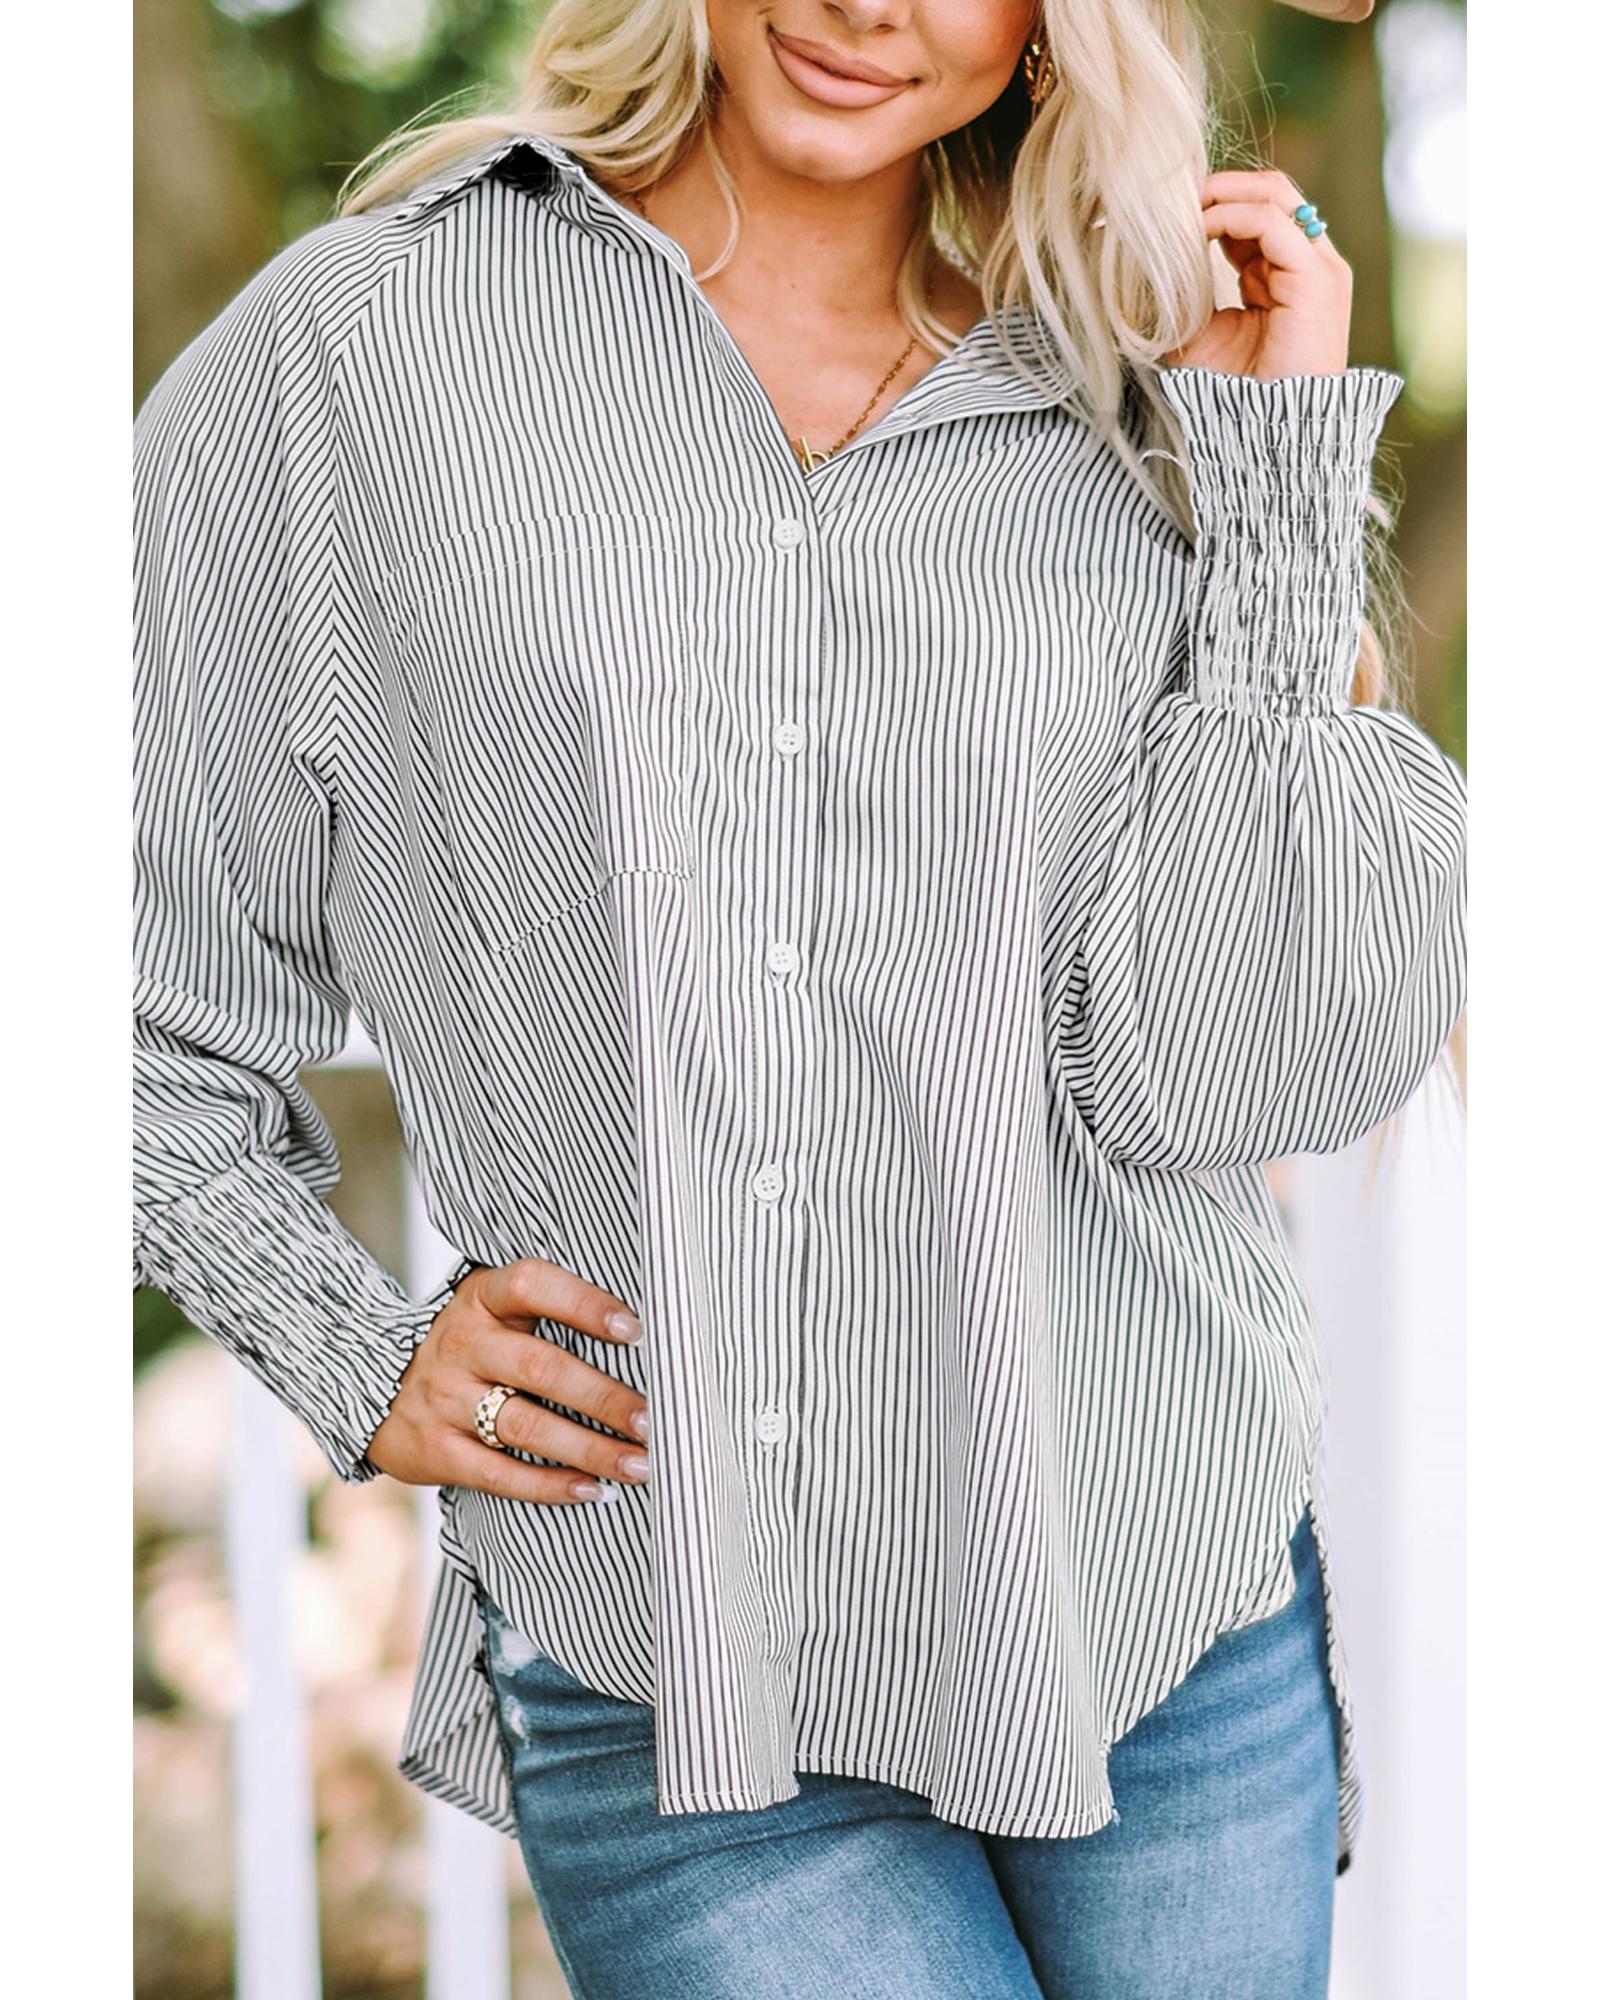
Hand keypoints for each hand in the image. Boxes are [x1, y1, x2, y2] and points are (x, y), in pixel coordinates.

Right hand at [364, 1259, 650, 1502]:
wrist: (376, 1386)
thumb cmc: (471, 1344)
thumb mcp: (494, 1309)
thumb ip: (548, 1307)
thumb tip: (648, 1329)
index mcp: (481, 1297)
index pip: (533, 1286)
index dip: (585, 1304)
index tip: (636, 1330)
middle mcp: (460, 1343)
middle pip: (541, 1368)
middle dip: (605, 1398)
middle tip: (654, 1420)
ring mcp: (443, 1398)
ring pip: (526, 1426)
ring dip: (590, 1449)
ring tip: (640, 1464)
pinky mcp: (435, 1449)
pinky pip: (499, 1473)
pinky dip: (549, 1485)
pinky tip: (592, 1489)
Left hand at [1163, 169, 1351, 379]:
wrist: (1271, 434)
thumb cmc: (1234, 396)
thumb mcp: (1199, 337)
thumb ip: (1184, 300)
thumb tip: (1144, 272)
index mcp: (1286, 275)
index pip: (1258, 212)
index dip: (1215, 203)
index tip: (1170, 211)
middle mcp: (1308, 264)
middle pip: (1273, 191)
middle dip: (1221, 185)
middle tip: (1175, 195)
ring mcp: (1318, 268)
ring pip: (1275, 196)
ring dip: (1224, 193)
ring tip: (1183, 207)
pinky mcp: (1316, 280)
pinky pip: (1272, 224)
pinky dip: (1231, 217)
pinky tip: (1196, 230)